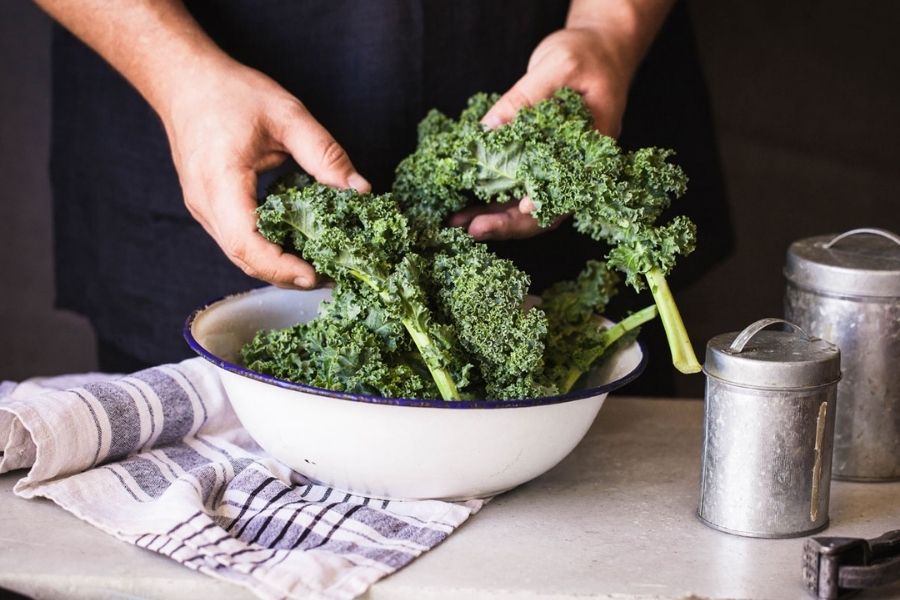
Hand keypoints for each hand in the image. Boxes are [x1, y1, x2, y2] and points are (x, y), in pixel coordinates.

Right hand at [161, 59, 369, 288]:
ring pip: (240, 254)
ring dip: (277, 266)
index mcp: (220, 180)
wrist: (184, 82)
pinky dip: (267, 250)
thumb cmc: (230, 93)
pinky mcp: (208, 209)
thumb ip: (325, 153)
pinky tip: (296, 246)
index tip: (314, 275)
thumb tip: (360, 190)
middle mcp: (205, 203)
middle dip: (286, 274)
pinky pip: (237, 240)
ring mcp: (202, 209)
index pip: (246, 242)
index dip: (280, 266)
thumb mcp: (287, 115)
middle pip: (244, 258)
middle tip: (330, 275)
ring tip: (319, 266)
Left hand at [457, 26, 632, 240]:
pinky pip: (513, 186)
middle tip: (473, 229)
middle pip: (545, 210)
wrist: (596, 47)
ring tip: (459, 222)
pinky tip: (465, 204)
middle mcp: (575, 168)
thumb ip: (525, 98)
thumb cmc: (586, 54)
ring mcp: (556, 167)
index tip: (519, 208)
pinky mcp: (537, 160)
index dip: (544, 206)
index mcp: (592, 151)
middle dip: (508, 223)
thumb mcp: (558, 67)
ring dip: (493, 216)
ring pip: (526, 204)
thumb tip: (488, 129)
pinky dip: (489, 197)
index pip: (569, 190)